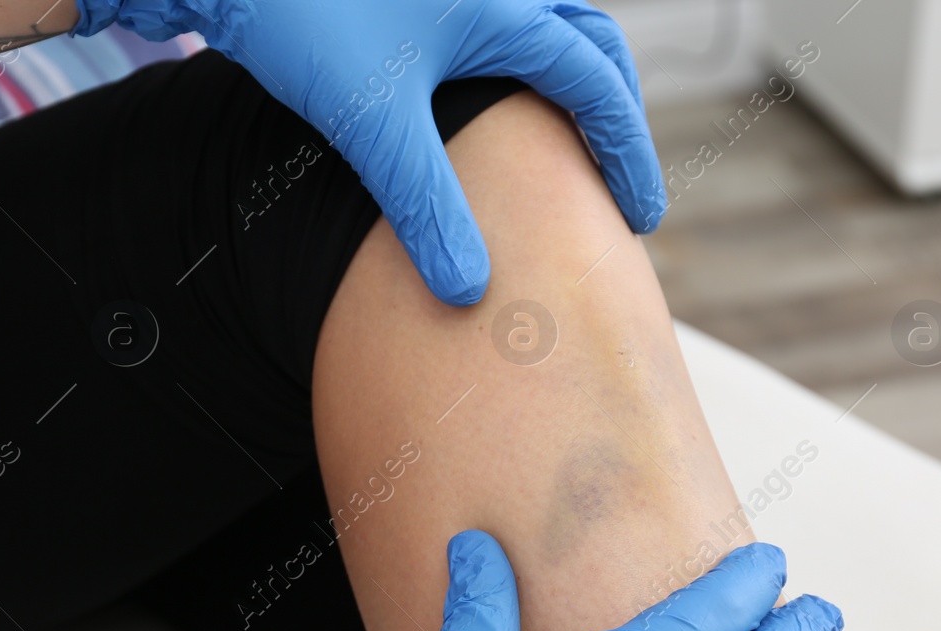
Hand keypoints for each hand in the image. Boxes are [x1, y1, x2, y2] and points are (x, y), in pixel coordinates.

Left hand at [69, 0, 664, 305]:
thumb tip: (470, 292)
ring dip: (571, 78)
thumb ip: (425, 208)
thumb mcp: (371, 125)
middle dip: (612, 110)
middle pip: (588, 39)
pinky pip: (503, 17)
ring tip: (568, 143)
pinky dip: (522, 59)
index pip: (595, 86)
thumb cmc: (302, 17)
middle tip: (617, 180)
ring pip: (548, 20)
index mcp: (505, 8)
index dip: (624, 155)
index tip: (638, 217)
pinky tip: (490, 102)